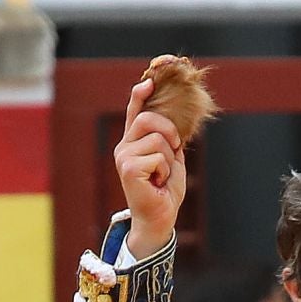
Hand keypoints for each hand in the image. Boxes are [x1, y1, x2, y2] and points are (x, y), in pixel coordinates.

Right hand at [115, 73, 185, 259]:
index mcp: (133, 143)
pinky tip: (158, 183)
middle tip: (175, 149)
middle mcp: (124, 147)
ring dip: (169, 159)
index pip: (135, 112)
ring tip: (161, 176)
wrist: (160, 219)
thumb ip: (169, 139)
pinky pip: (158, 156)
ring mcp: (124, 157)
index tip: (149, 82)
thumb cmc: (165, 192)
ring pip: (157, 139)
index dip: (140, 95)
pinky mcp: (129, 168)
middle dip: (169, 131)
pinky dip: (165, 170)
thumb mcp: (171, 159)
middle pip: (148, 119)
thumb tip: (176, 117)